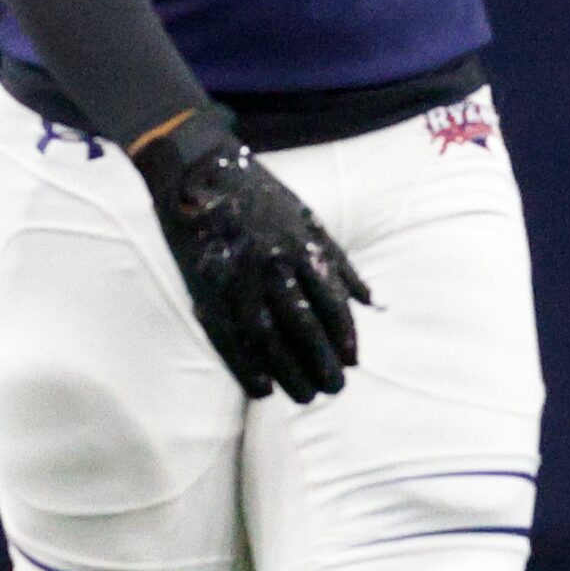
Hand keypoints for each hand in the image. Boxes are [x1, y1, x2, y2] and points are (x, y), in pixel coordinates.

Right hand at [136, 109, 371, 402]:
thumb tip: (369, 299)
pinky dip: (246, 366)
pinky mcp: (205, 291)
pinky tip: (262, 389)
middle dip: (320, 360)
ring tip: (305, 396)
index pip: (330, 301)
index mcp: (301, 247)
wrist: (200, 174)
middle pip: (302, 325)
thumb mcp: (310, 220)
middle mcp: (272, 267)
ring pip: (267, 337)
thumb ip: (339, 261)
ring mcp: (237, 280)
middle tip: (334, 389)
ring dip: (288, 371)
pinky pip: (228, 337)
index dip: (343, 334)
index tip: (352, 361)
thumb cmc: (263, 198)